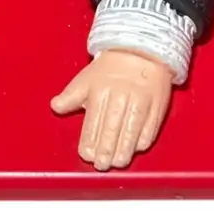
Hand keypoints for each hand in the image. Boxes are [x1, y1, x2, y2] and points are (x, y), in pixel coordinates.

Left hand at [51, 50, 172, 169]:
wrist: (141, 49)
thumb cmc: (112, 66)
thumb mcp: (86, 78)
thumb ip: (71, 96)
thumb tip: (55, 106)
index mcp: (100, 91)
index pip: (93, 123)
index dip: (89, 142)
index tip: (87, 154)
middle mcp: (121, 97)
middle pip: (112, 130)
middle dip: (106, 151)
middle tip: (102, 164)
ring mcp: (141, 102)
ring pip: (131, 132)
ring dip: (124, 150)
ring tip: (118, 162)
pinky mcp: (157, 105)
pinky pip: (150, 128)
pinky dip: (143, 141)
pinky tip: (136, 148)